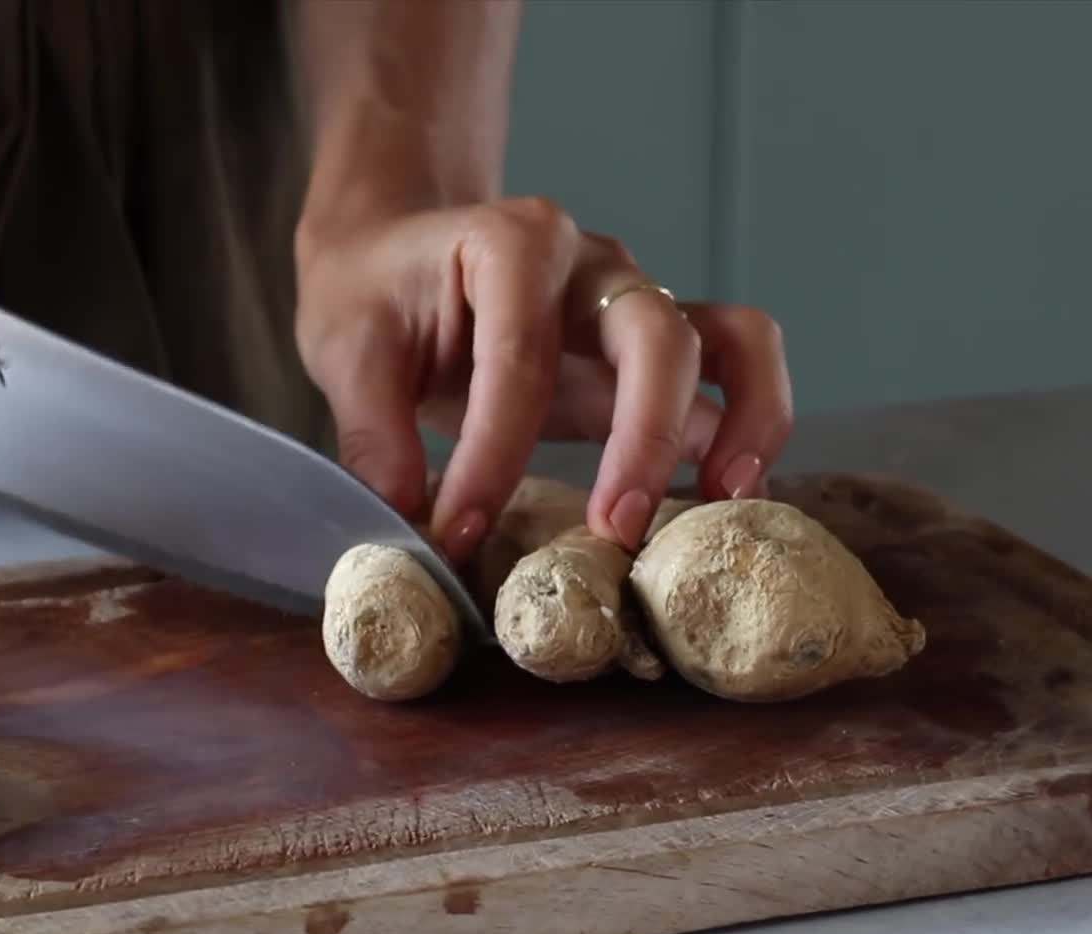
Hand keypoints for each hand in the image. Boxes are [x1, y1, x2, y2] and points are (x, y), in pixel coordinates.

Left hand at [295, 196, 792, 562]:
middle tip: (614, 529)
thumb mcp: (346, 348)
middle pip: (656, 334)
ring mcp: (634, 303)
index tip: (456, 532)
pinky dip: (746, 427)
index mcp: (511, 242)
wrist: (394, 249)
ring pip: (732, 338)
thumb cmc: (373, 291)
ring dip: (744, 420)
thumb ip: (373, 432)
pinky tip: (722, 496)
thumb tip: (405, 519)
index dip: (491, 456)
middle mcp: (592, 264)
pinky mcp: (652, 353)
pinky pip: (735, 370)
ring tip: (727, 499)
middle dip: (643, 437)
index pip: (518, 357)